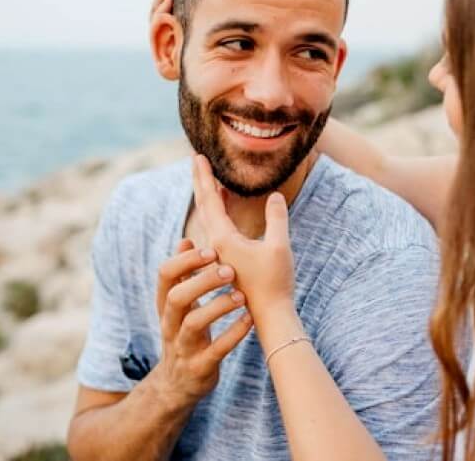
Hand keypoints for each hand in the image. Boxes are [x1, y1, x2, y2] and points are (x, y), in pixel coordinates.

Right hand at [151, 237, 252, 405]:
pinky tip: (250, 320)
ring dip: (218, 306)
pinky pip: (216, 350)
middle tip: (229, 269)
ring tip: (241, 295)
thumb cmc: (183, 335)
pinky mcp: (200, 367)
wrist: (176, 386)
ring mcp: (183, 348)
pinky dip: (234, 333)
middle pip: (176, 297)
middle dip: (202, 281)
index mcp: (165, 306)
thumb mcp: (178, 306)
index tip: (211, 249)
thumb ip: (182, 275)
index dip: (186, 260)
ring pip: (194, 323)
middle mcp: (170, 325)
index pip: (165, 275)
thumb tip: (186, 240)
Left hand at [191, 154, 296, 324]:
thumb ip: (276, 218)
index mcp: (223, 239)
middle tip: (195, 160)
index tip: (196, 156)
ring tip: (211, 177)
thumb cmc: (274, 283)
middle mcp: (217, 245)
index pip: (209, 201)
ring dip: (211, 195)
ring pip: (212, 218)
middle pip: (205, 206)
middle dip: (201, 181)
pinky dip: (221, 210)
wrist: (270, 317)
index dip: (204, 177)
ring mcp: (223, 254)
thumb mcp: (279, 246)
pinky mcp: (230, 261)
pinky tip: (227, 205)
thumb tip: (275, 194)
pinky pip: (220, 227)